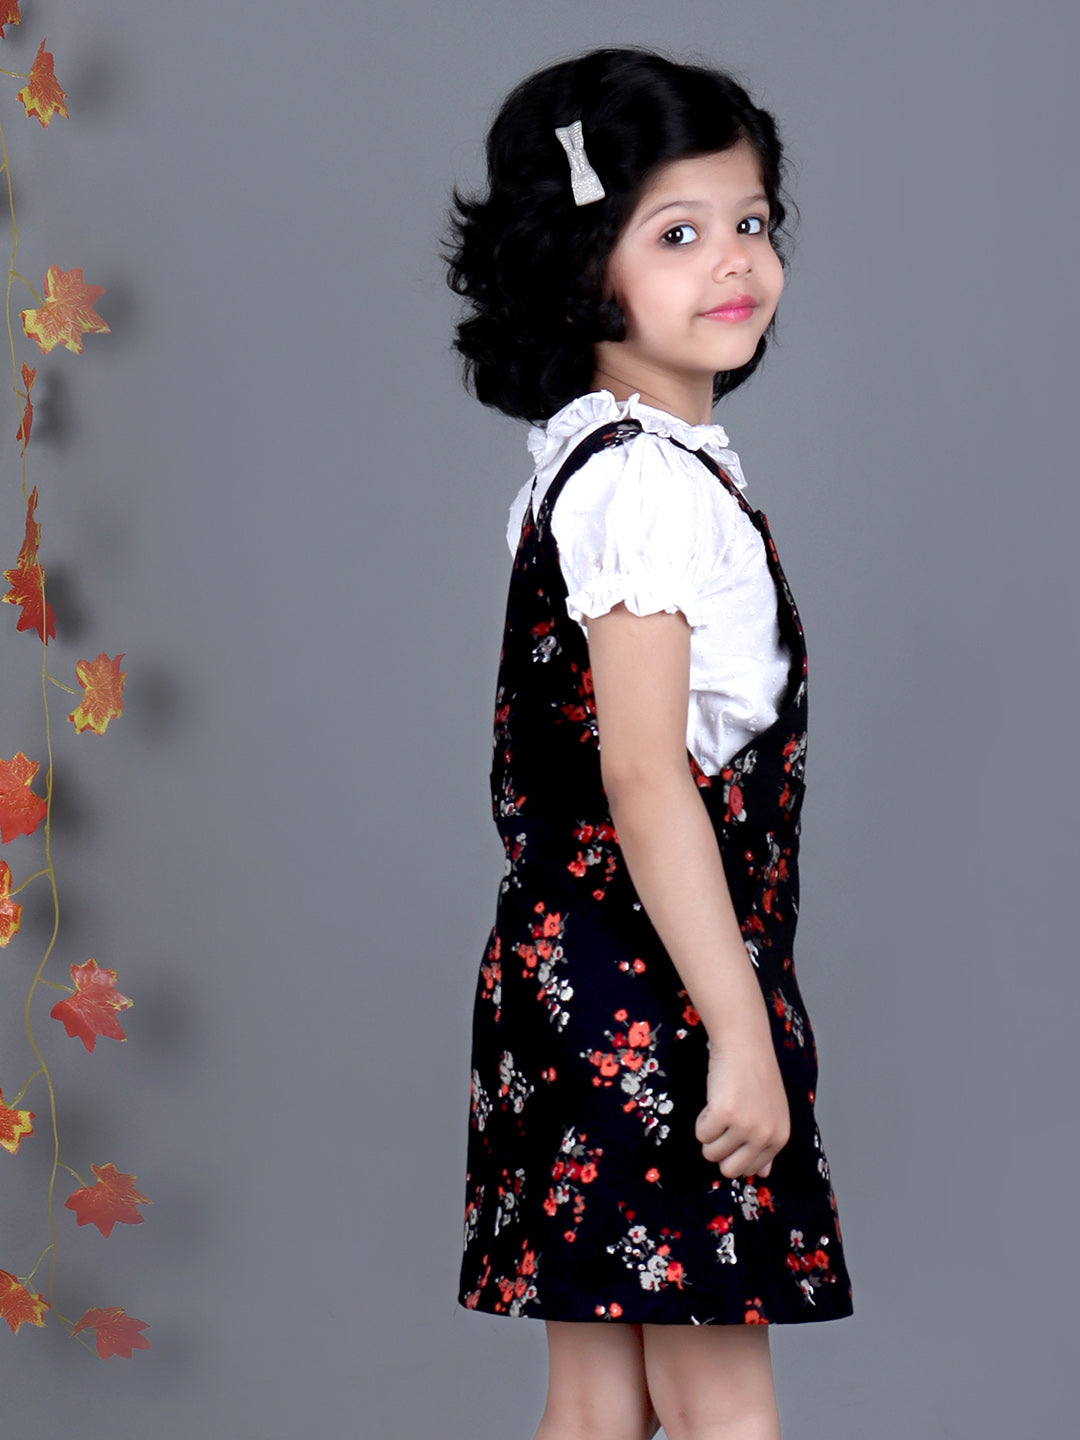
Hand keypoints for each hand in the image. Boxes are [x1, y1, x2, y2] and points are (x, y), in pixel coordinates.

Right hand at [694, 1036, 790, 1179]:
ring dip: (709, 1132)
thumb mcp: (772, 1114)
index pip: (750, 1170)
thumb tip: (764, 1174)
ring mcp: (745, 1126)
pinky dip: (701, 1119)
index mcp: (779, 1138)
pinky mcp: (724, 1114)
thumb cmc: (756, 1076)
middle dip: (719, 1150)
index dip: (734, 1152)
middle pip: (729, 1170)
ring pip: (711, 1152)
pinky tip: (714, 1099)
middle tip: (723, 1125)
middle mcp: (765, 1135)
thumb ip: (768, 1145)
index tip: (734, 1131)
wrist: (745, 1045)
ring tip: (721, 1107)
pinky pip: (700, 1133)